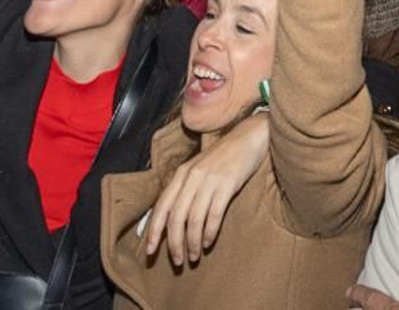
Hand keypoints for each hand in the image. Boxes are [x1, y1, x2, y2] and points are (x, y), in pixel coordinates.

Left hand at [143, 112, 268, 264]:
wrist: (248, 137)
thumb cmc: (224, 157)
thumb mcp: (199, 169)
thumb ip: (185, 189)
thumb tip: (173, 219)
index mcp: (181, 174)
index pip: (162, 207)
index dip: (154, 231)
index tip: (150, 251)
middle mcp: (191, 177)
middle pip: (176, 217)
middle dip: (174, 243)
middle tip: (177, 261)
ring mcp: (209, 180)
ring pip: (194, 219)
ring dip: (192, 242)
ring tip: (193, 255)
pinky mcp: (227, 183)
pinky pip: (214, 214)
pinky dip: (209, 232)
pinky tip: (208, 242)